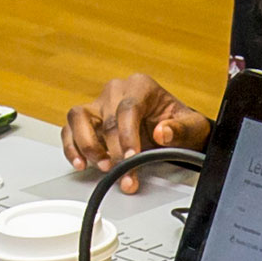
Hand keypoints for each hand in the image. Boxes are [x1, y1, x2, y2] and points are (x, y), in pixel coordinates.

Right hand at [63, 72, 209, 176]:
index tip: (130, 157)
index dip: (127, 135)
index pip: (128, 109)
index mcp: (141, 86)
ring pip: (79, 118)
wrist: (171, 130)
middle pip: (107, 120)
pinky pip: (70, 130)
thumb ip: (179, 129)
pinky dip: (72, 147)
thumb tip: (162, 132)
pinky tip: (80, 163)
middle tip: (123, 173)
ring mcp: (99, 105)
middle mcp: (116, 91)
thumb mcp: (191, 127)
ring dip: (87, 146)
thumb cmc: (180, 125)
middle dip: (114, 152)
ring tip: (101, 167)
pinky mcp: (88, 120)